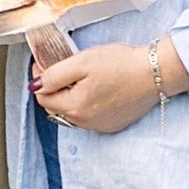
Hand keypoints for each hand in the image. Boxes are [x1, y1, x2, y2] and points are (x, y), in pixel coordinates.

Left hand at [30, 38, 182, 135]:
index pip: (43, 98)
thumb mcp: (82, 62)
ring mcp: (100, 126)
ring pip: (72, 113)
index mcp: (75, 107)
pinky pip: (89, 117)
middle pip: (56, 107)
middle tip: (58, 68)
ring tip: (78, 77)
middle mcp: (85, 122)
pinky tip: (94, 89)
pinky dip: (85, 105)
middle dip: (52, 89)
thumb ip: (54, 75)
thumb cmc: (120, 64)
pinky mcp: (113, 125)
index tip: (43, 64)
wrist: (154, 74)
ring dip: (68, 97)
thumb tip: (34, 86)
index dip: (39, 79)